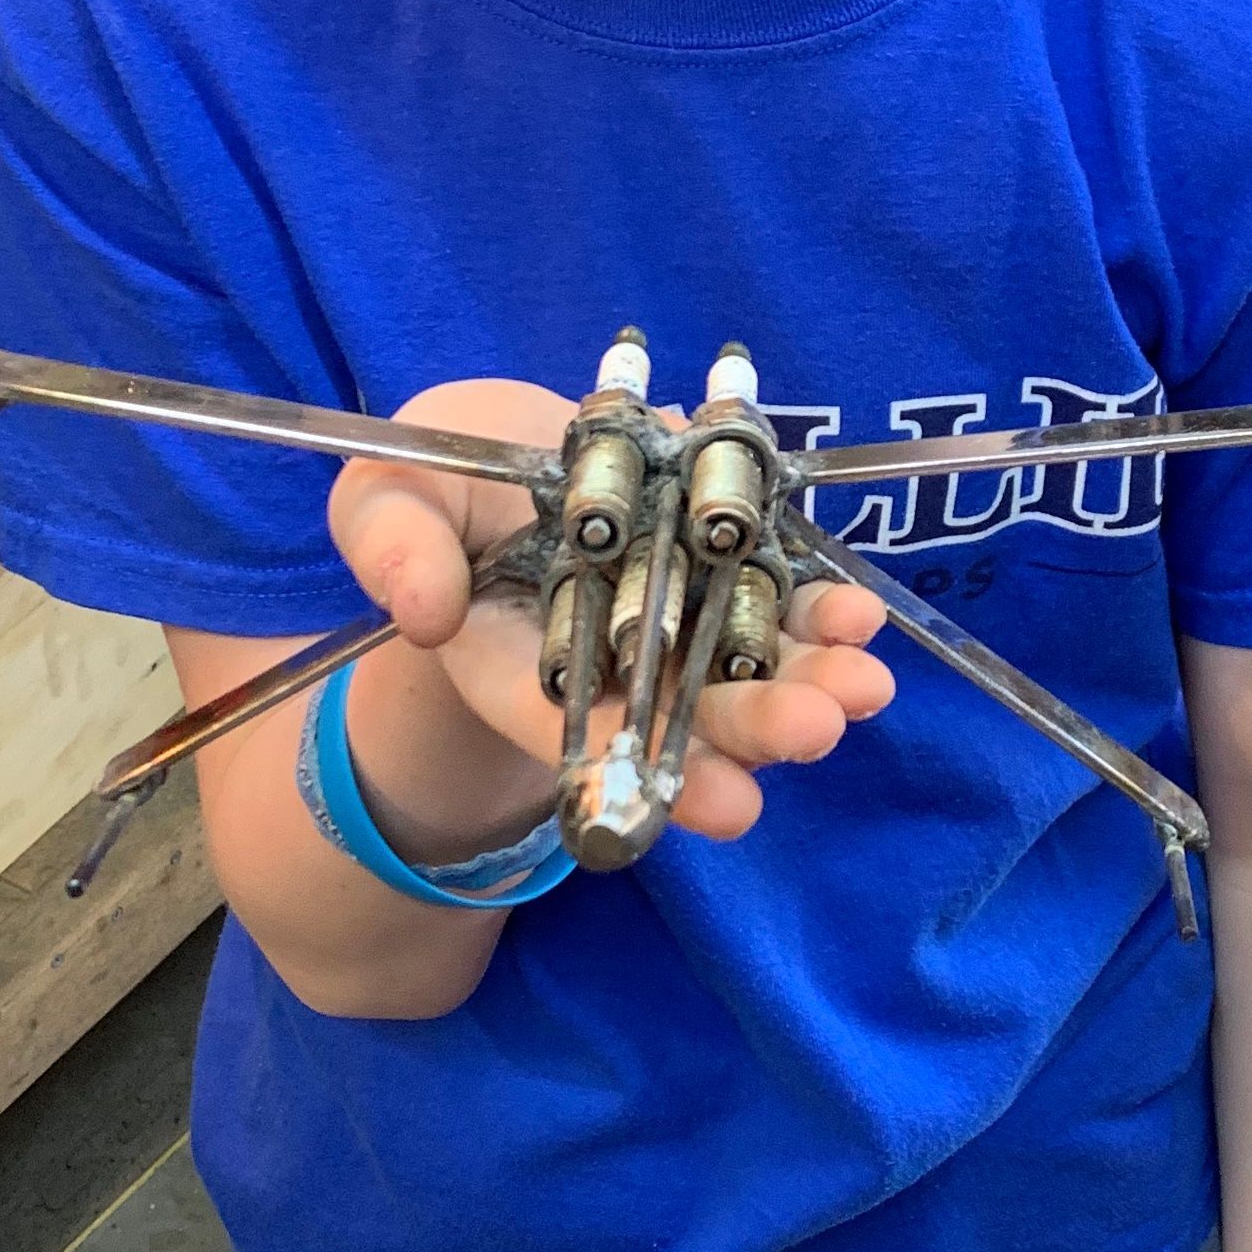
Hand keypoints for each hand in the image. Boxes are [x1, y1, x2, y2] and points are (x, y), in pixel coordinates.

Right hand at [328, 377, 894, 844]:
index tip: (719, 801)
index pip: (580, 734)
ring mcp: (672, 620)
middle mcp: (609, 665)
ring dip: (808, 682)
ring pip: (743, 668)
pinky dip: (818, 615)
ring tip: (862, 688)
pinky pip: (775, 602)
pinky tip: (861, 619)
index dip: (645, 768)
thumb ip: (393, 549)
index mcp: (516, 670)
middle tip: (812, 732)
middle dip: (751, 727)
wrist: (503, 451)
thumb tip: (425, 613)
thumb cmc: (435, 487)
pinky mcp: (719, 569)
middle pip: (682, 712)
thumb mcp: (390, 502)